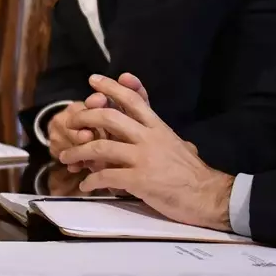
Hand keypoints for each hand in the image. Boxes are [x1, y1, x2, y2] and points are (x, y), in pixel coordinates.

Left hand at [55, 74, 233, 229]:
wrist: (209, 196)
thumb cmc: (193, 174)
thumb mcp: (177, 145)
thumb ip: (159, 136)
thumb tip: (146, 132)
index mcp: (158, 128)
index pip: (133, 100)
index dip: (112, 88)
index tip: (94, 80)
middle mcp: (149, 138)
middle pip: (110, 117)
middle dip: (86, 117)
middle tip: (72, 122)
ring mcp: (144, 158)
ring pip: (101, 146)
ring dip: (78, 151)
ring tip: (66, 157)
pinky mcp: (140, 180)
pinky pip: (107, 176)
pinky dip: (92, 181)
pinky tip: (86, 185)